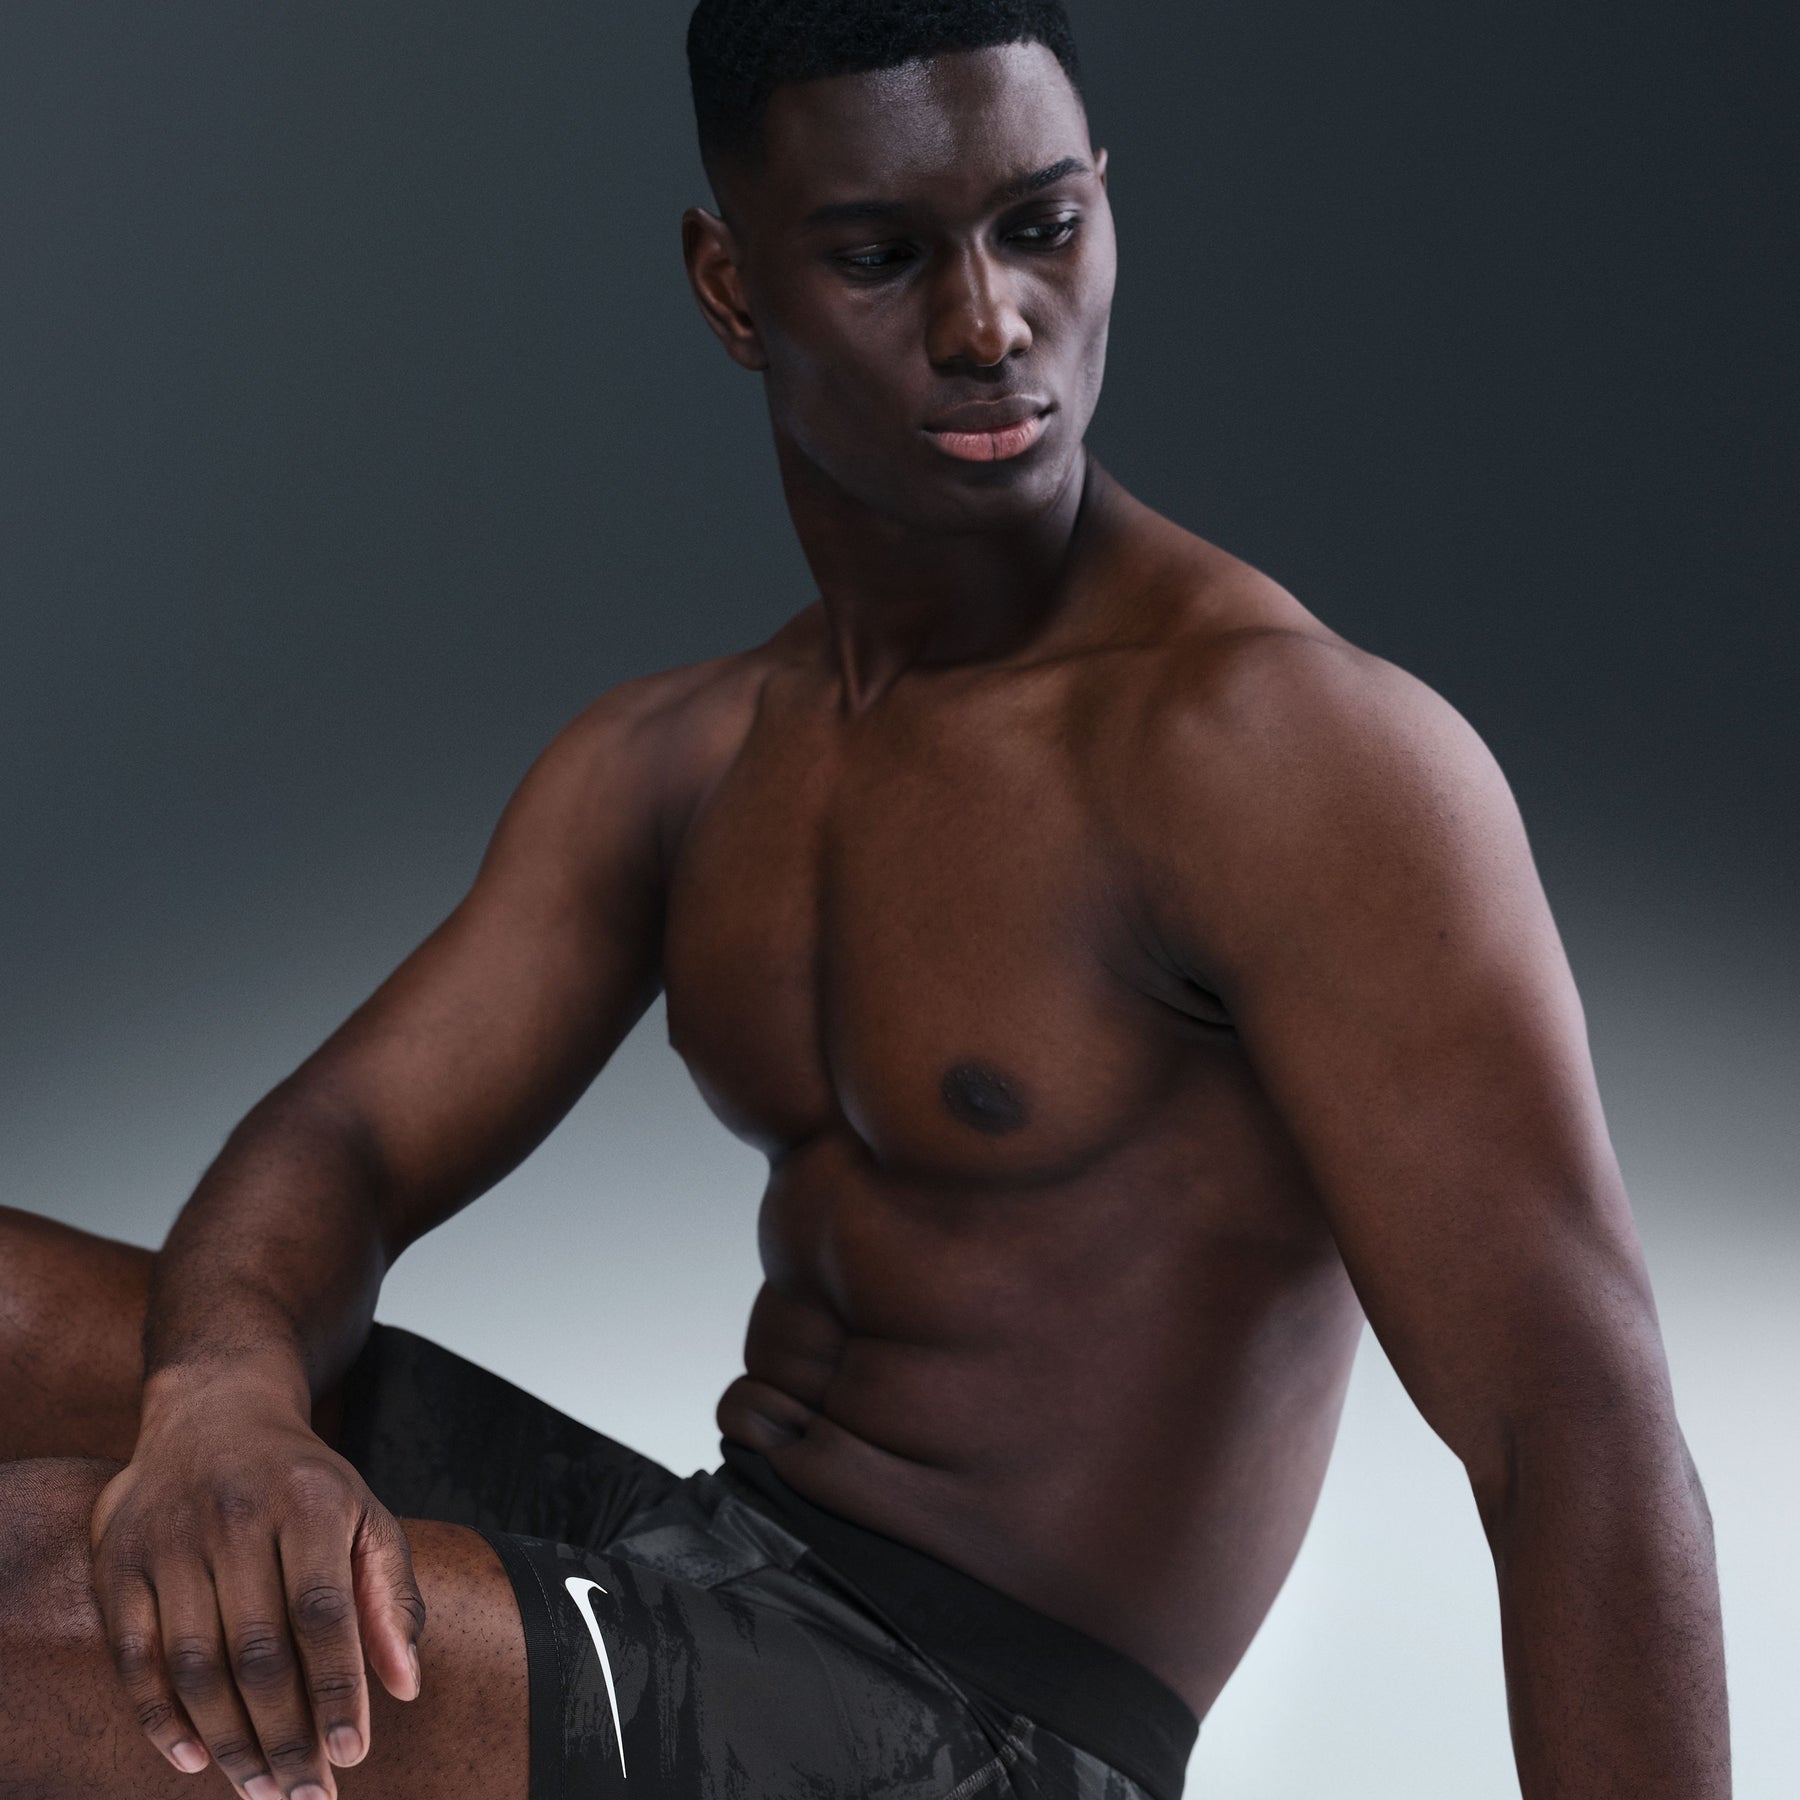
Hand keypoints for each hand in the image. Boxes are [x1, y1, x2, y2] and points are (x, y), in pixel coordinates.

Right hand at [90, 1379, 424, 1798]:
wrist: (216, 1412)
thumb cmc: (305, 1483)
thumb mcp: (366, 1517)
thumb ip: (393, 1598)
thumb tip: (407, 1686)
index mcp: (311, 1501)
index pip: (325, 1613)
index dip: (337, 1690)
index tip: (352, 1755)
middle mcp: (237, 1515)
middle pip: (259, 1650)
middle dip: (285, 1734)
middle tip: (306, 1794)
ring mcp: (170, 1538)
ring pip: (195, 1664)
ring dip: (228, 1740)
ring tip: (262, 1788)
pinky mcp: (118, 1562)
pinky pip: (133, 1658)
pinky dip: (160, 1719)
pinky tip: (194, 1761)